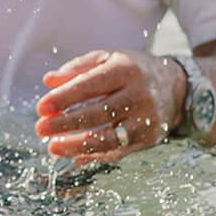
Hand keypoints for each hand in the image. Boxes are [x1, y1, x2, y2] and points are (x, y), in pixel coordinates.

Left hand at [34, 48, 186, 165]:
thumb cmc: (130, 70)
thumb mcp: (106, 58)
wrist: (175, 86)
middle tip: (41, 128)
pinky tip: (74, 157)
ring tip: (53, 148)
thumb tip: (48, 81)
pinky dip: (96, 156)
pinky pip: (120, 151)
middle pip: (99, 113)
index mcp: (125, 70)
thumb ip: (76, 68)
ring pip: (110, 138)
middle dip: (67, 123)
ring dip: (78, 145)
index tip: (41, 107)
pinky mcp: (150, 138)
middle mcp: (139, 95)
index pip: (91, 85)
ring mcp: (147, 119)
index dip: (65, 97)